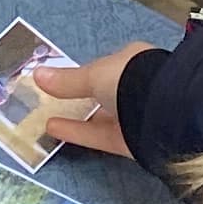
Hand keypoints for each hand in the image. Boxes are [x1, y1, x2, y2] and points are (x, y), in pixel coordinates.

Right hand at [31, 41, 149, 160]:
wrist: (164, 112)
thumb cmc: (131, 79)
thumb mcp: (94, 75)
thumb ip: (67, 80)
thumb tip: (37, 74)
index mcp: (134, 62)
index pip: (107, 67)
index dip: (85, 73)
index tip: (61, 80)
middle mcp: (136, 87)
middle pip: (104, 93)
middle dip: (81, 97)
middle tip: (51, 100)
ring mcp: (134, 116)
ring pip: (101, 116)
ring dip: (76, 116)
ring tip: (47, 116)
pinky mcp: (130, 141)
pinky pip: (99, 135)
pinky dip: (77, 131)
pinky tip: (53, 128)